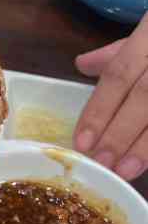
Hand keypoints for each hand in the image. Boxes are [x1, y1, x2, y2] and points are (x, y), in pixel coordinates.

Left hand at [73, 14, 147, 180]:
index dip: (99, 109)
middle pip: (144, 96)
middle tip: (101, 162)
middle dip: (120, 132)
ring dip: (145, 145)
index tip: (81, 141)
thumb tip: (82, 64)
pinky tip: (147, 162)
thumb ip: (118, 53)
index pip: (119, 74)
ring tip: (125, 170)